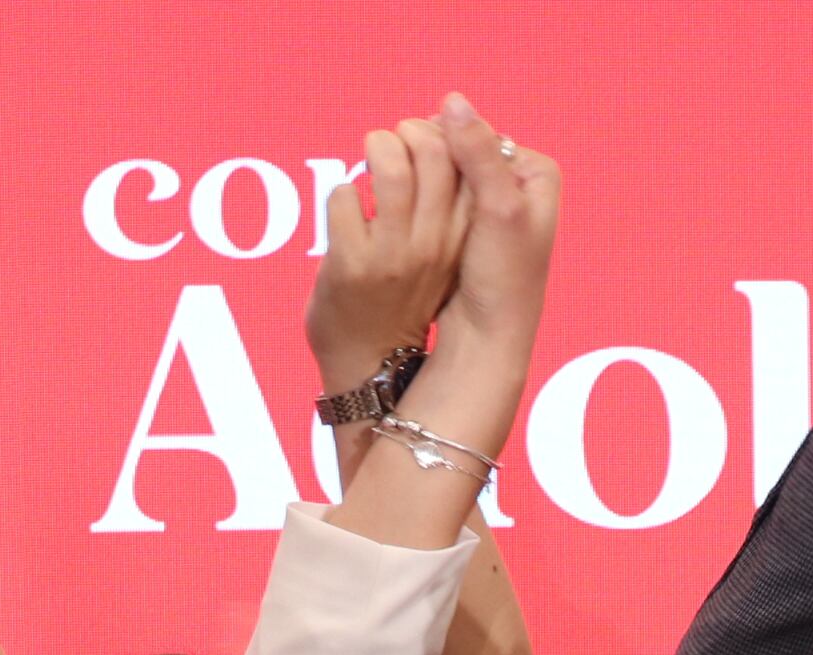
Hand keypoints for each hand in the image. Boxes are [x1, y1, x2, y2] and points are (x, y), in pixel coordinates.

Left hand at [309, 117, 469, 394]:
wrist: (370, 364)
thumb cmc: (405, 300)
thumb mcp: (445, 258)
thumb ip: (448, 211)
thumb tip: (439, 141)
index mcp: (463, 241)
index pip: (470, 163)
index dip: (445, 136)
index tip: (427, 140)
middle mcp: (434, 246)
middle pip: (434, 152)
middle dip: (407, 132)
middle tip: (393, 142)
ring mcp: (393, 255)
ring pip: (390, 166)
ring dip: (374, 149)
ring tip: (369, 159)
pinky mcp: (351, 263)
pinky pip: (345, 195)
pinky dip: (342, 194)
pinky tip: (347, 214)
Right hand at [424, 96, 557, 377]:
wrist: (488, 338)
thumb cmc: (502, 280)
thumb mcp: (497, 210)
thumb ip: (478, 154)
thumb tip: (452, 100)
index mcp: (538, 172)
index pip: (481, 132)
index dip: (446, 137)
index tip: (416, 152)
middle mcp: (521, 185)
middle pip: (464, 150)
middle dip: (434, 159)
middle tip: (403, 171)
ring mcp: (495, 207)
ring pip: (449, 174)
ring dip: (424, 178)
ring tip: (400, 191)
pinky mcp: (472, 229)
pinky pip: (441, 199)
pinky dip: (423, 201)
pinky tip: (404, 211)